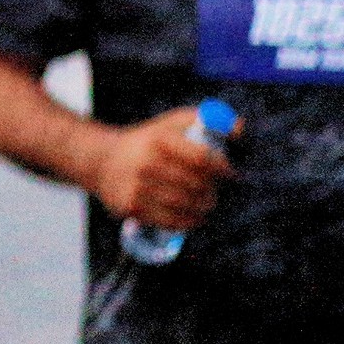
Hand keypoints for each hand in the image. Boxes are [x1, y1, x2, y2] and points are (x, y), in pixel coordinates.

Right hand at [90, 107, 231, 231]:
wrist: (102, 162)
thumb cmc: (148, 142)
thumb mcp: (171, 124)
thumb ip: (206, 121)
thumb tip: (240, 128)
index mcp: (159, 139)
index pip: (201, 157)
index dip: (222, 168)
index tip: (231, 174)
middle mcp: (146, 162)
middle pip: (196, 184)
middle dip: (213, 189)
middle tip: (217, 191)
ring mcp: (137, 187)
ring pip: (185, 205)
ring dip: (203, 208)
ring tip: (207, 204)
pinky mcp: (131, 207)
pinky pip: (169, 221)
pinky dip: (188, 222)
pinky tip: (194, 217)